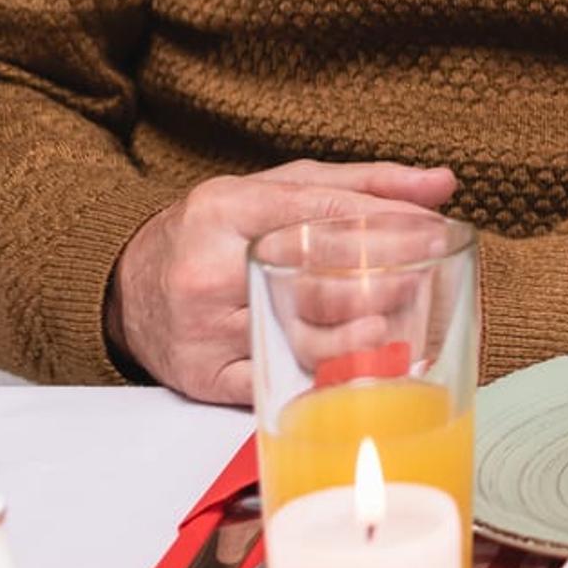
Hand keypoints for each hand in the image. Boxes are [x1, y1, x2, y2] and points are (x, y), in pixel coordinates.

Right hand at [104, 160, 455, 403]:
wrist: (127, 287)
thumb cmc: (215, 233)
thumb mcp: (277, 190)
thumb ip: (361, 185)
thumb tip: (440, 185)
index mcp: (225, 210)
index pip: (319, 212)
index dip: (387, 223)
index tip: (436, 232)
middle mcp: (209, 269)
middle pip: (314, 277)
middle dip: (383, 277)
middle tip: (429, 276)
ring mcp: (204, 329)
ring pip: (301, 337)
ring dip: (364, 335)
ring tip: (403, 324)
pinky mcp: (204, 377)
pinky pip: (277, 382)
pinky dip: (327, 378)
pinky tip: (364, 369)